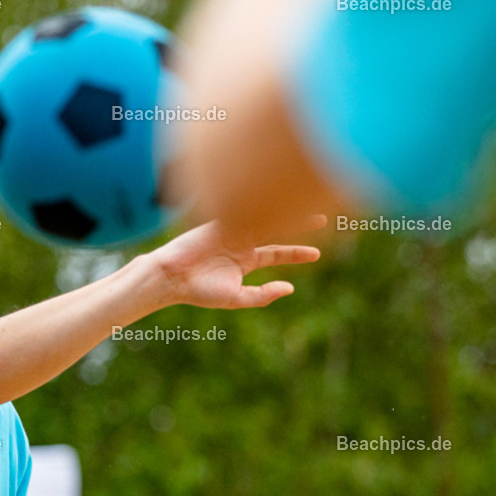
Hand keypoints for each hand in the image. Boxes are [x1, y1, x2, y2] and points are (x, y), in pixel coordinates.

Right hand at [149, 216, 325, 308]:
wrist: (172, 277)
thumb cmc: (200, 291)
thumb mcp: (236, 297)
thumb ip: (263, 295)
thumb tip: (290, 288)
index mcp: (245, 260)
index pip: (277, 253)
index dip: (297, 253)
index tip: (317, 253)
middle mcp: (241, 242)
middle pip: (276, 229)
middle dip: (298, 224)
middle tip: (323, 218)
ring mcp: (230, 230)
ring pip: (263, 216)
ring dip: (284, 209)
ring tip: (306, 203)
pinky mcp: (219, 220)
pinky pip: (242, 209)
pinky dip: (260, 204)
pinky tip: (279, 198)